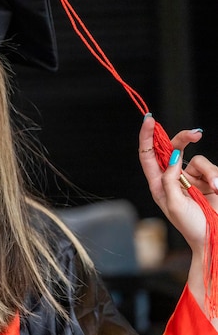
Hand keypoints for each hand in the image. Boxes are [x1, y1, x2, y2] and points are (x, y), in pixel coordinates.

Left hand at [139, 115, 217, 323]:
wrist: (215, 238)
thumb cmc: (191, 226)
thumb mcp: (174, 204)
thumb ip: (170, 179)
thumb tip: (173, 157)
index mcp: (158, 184)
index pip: (148, 155)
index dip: (147, 136)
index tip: (150, 120)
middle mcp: (173, 179)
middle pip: (173, 149)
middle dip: (183, 139)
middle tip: (195, 134)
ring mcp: (192, 179)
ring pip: (198, 159)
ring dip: (209, 172)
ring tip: (215, 189)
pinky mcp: (208, 181)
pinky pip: (211, 169)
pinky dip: (217, 177)